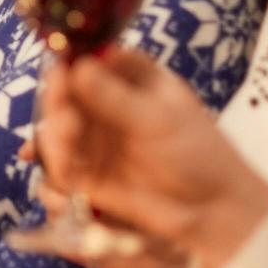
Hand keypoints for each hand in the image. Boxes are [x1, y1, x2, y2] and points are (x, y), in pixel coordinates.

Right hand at [34, 50, 267, 267]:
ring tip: (68, 138)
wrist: (212, 210)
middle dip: (57, 99)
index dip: (71, 60)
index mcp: (130, 77)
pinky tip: (65, 169)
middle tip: (62, 108)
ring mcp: (95, 139)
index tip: (62, 70)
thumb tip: (78, 67)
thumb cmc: (198, 153)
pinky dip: (57, 165)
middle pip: (66, 92)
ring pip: (58, 127)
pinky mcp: (88, 173)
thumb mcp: (159, 120)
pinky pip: (62, 165)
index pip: (92, 57)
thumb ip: (115, 98)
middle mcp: (106, 103)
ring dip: (55, 132)